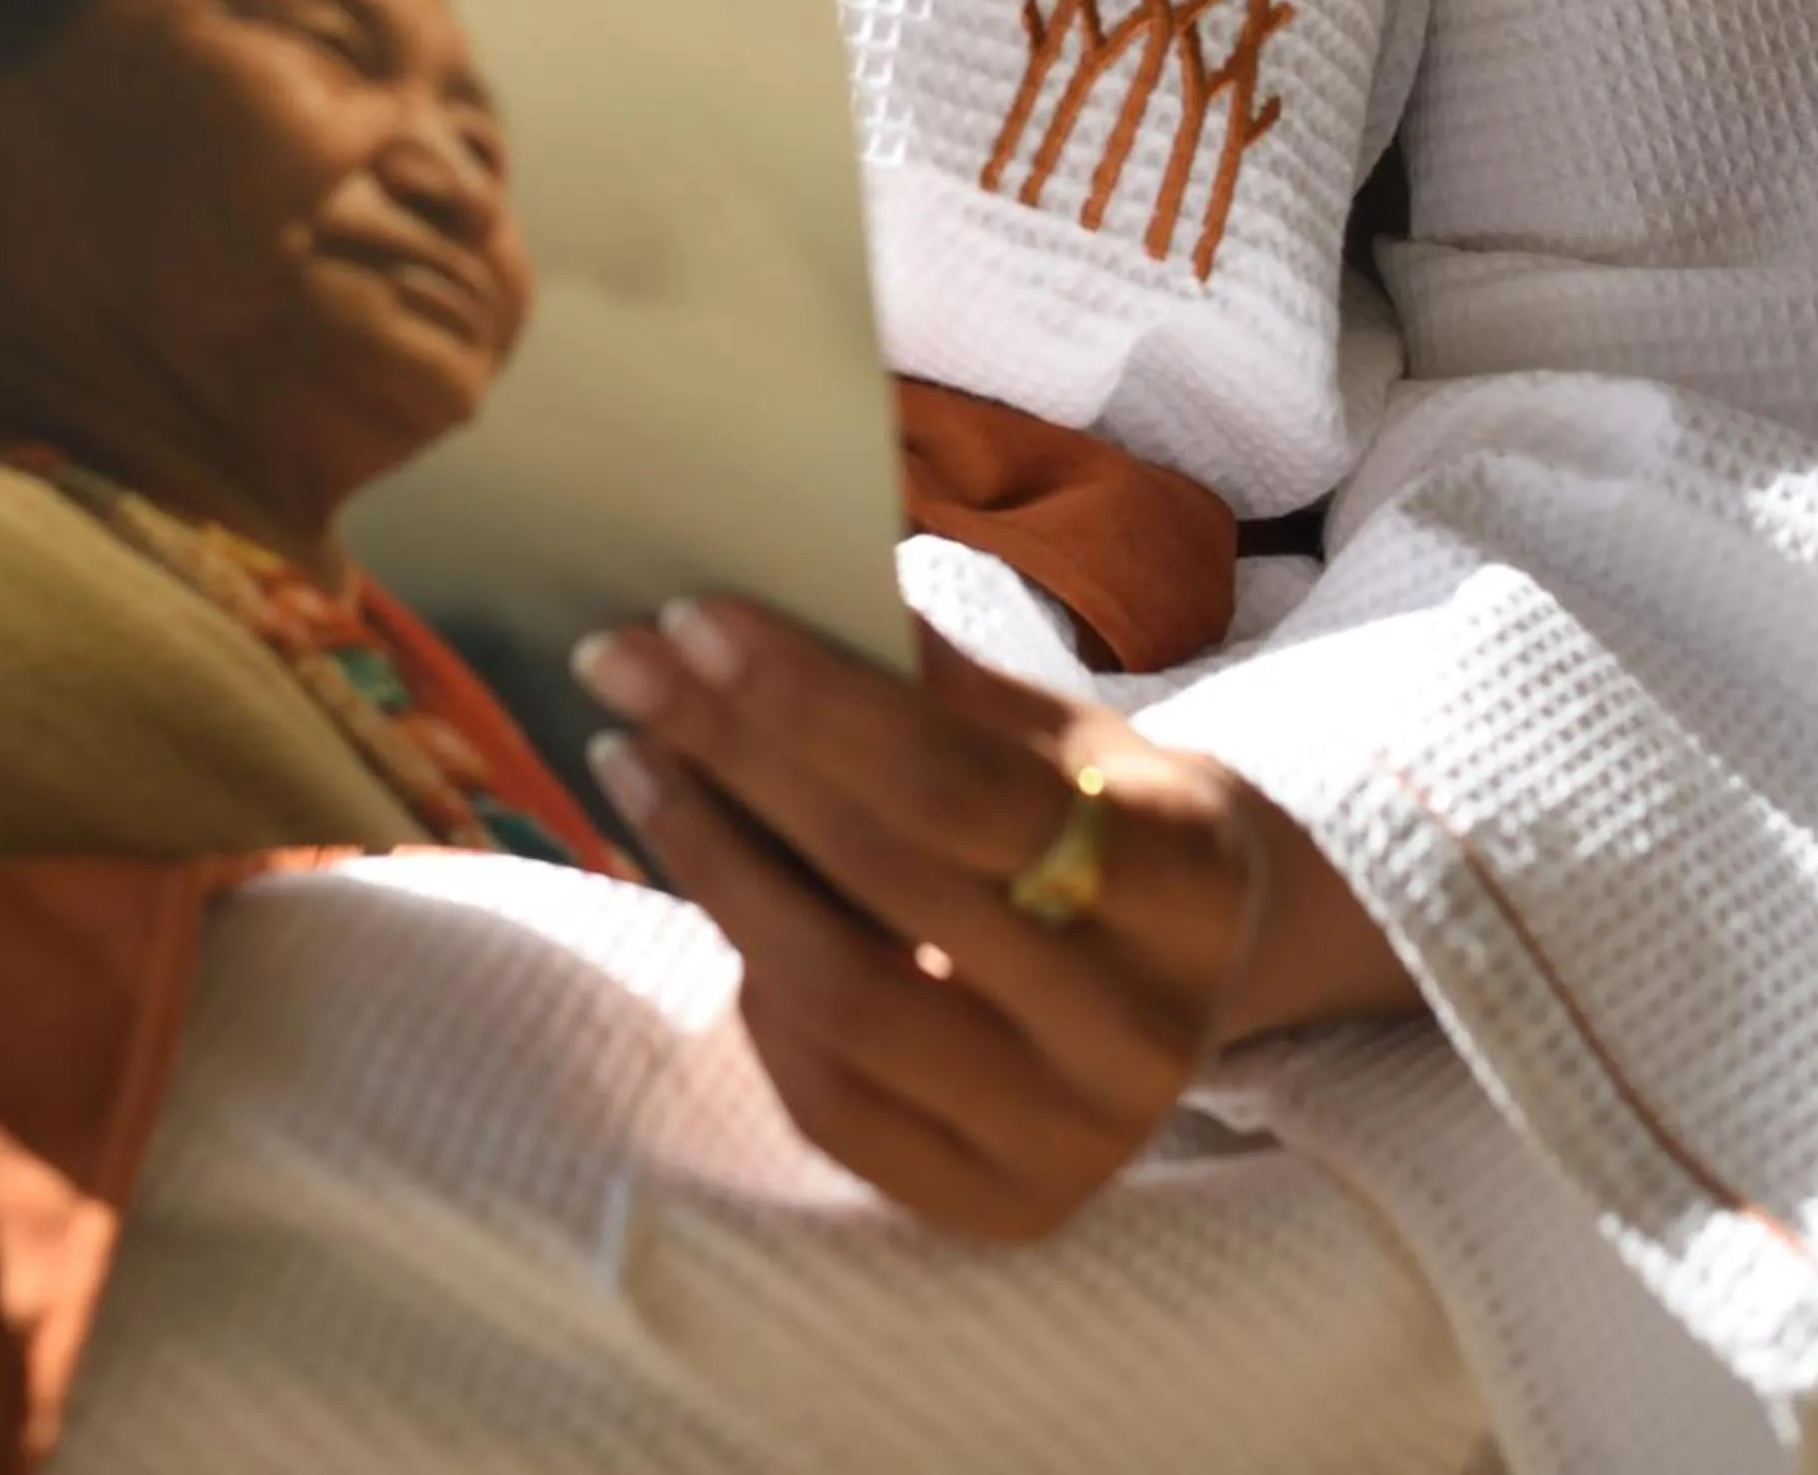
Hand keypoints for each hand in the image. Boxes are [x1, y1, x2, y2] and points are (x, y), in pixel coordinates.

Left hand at [571, 599, 1418, 1239]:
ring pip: (839, 998)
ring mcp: (1076, 1139)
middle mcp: (1143, 1027)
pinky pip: (829, 1098)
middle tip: (620, 666)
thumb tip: (752, 607)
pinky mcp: (1004, 1210)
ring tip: (637, 761)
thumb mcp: (1054, 729)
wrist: (1196, 975)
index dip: (810, 701)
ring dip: (713, 863)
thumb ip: (928, 681)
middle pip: (885, 880)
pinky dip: (755, 986)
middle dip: (733, 756)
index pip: (956, 783)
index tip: (693, 620)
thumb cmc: (1097, 815)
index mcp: (1186, 875)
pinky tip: (719, 891)